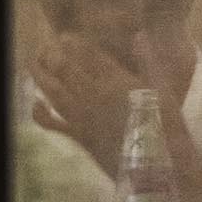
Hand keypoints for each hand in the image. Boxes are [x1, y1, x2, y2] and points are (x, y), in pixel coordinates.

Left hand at [24, 12, 151, 177]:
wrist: (160, 167)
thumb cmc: (167, 127)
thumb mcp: (164, 90)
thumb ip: (148, 61)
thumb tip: (139, 34)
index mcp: (116, 80)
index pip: (89, 55)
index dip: (73, 43)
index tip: (64, 36)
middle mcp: (94, 95)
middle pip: (64, 69)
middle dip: (51, 55)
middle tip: (44, 47)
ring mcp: (83, 116)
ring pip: (54, 91)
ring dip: (41, 75)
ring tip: (34, 64)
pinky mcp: (79, 136)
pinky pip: (53, 124)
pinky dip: (41, 114)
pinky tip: (35, 103)